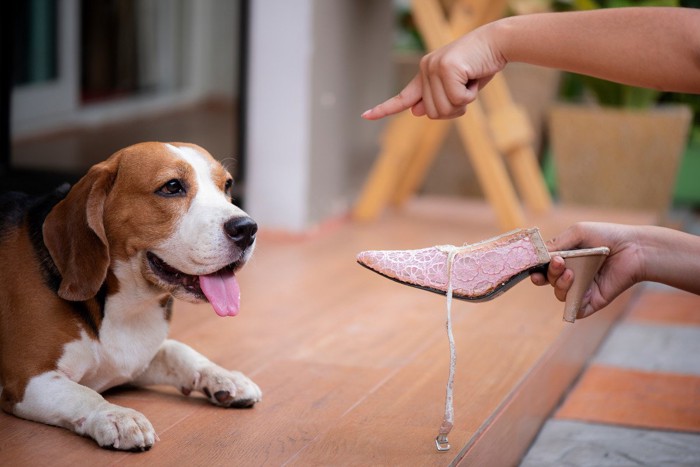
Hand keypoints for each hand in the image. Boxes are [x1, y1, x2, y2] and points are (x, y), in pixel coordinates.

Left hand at [361, 23, 506, 119]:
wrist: (497, 43)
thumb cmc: (479, 66)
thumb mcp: (457, 88)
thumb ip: (437, 99)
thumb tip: (415, 111)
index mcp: (425, 74)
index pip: (402, 97)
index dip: (384, 108)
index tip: (365, 116)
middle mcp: (425, 69)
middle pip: (434, 113)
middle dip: (455, 108)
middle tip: (467, 88)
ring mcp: (433, 68)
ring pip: (444, 109)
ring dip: (463, 102)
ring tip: (470, 81)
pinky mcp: (446, 68)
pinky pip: (458, 100)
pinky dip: (471, 95)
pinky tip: (474, 77)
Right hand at [530, 222, 644, 318]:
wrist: (634, 248)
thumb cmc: (607, 236)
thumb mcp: (577, 233)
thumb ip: (556, 243)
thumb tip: (538, 254)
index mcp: (565, 259)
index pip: (543, 267)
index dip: (535, 268)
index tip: (533, 265)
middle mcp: (571, 275)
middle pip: (548, 280)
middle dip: (548, 273)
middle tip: (557, 263)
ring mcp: (581, 289)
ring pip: (559, 294)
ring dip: (559, 284)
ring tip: (570, 273)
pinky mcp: (592, 301)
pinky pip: (574, 309)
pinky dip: (571, 302)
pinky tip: (575, 286)